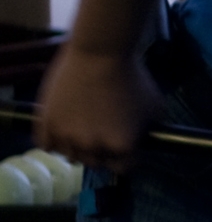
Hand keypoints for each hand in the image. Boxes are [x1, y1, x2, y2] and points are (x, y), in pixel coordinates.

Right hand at [34, 45, 165, 170]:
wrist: (100, 53)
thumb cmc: (133, 77)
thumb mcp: (155, 108)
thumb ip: (149, 131)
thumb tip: (145, 140)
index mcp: (122, 147)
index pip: (123, 169)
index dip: (127, 158)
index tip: (125, 148)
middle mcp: (92, 147)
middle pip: (96, 163)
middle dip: (102, 153)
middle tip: (103, 135)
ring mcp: (66, 136)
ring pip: (70, 155)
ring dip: (77, 147)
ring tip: (82, 130)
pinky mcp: (45, 123)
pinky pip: (46, 145)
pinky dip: (53, 141)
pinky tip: (62, 129)